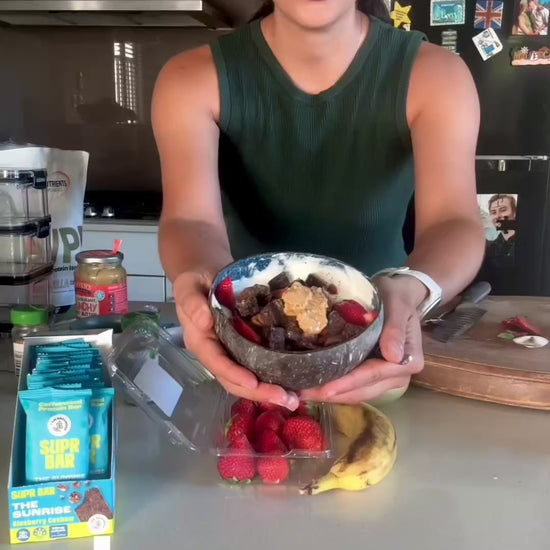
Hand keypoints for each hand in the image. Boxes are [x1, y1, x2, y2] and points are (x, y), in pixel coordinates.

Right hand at [172, 269, 299, 409]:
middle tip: (287, 400)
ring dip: (271, 391)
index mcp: (201, 342)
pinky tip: (297, 383)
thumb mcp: (187, 286)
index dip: (235, 375)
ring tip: (296, 398)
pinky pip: (259, 365)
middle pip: (236, 381)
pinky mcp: (246, 347)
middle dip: (260, 392)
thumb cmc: (194, 280)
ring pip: (249, 379)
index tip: (254, 382)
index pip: (217, 364)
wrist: (205, 275)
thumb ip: (192, 302)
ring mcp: (232, 353)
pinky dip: (276, 377)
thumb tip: (204, 320)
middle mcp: (217, 353)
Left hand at [300, 276, 425, 403]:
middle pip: (364, 390)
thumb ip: (395, 329)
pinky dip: (339, 388)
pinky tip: (318, 386)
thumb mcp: (397, 306)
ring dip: (334, 395)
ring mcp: (389, 378)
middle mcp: (400, 376)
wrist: (401, 295)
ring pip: (359, 393)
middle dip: (334, 394)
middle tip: (304, 395)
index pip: (373, 374)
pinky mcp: (377, 376)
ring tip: (306, 393)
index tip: (325, 390)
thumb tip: (393, 356)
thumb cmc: (397, 298)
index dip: (348, 383)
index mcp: (409, 361)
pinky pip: (357, 387)